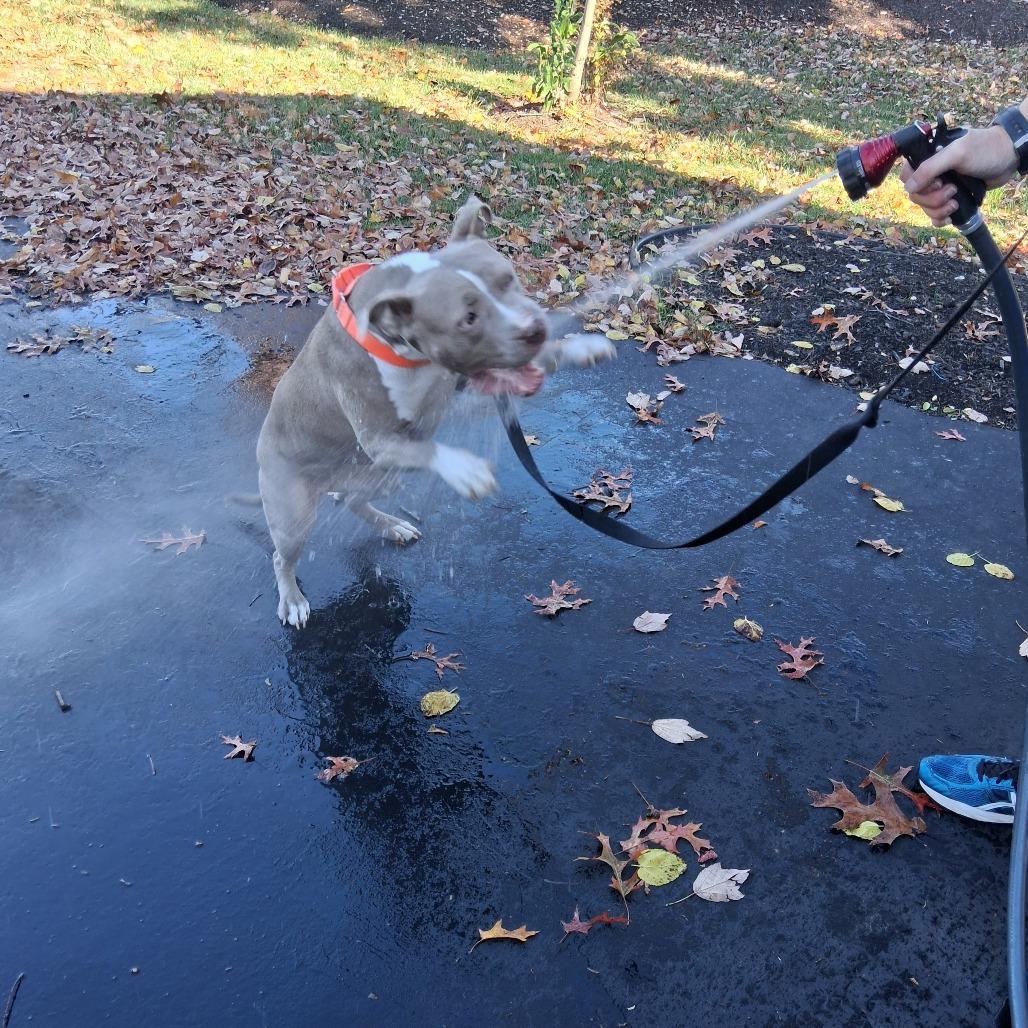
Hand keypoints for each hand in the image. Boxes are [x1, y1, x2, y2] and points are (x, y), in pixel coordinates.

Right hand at [900, 125, 1017, 226]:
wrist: (1009, 157)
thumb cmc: (984, 150)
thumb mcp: (956, 154)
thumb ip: (929, 169)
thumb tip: (908, 188)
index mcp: (928, 158)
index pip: (907, 177)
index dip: (917, 185)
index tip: (937, 182)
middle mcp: (932, 173)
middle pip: (916, 196)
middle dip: (933, 199)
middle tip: (952, 191)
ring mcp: (941, 187)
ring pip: (925, 208)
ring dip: (939, 210)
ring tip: (956, 202)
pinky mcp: (951, 198)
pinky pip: (935, 215)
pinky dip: (941, 219)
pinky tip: (951, 216)